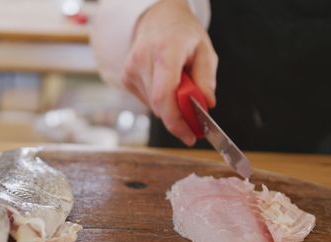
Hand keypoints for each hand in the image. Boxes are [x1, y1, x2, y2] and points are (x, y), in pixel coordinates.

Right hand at [122, 0, 217, 144]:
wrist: (158, 18)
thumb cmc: (182, 33)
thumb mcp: (205, 50)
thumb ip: (206, 79)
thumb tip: (206, 106)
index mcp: (164, 51)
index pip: (163, 95)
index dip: (176, 121)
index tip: (190, 135)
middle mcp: (142, 60)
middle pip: (159, 106)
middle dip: (180, 118)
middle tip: (196, 119)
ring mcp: (130, 70)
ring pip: (153, 106)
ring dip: (170, 106)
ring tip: (180, 86)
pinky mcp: (125, 78)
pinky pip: (146, 101)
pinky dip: (160, 100)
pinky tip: (165, 84)